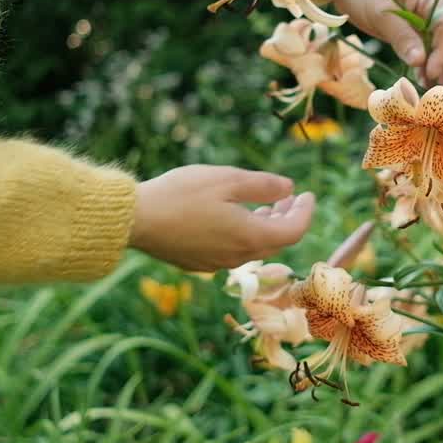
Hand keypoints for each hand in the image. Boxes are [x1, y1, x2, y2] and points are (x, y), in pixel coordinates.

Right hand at [129, 165, 314, 270]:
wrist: (135, 220)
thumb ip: (263, 186)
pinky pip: (232, 251)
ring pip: (254, 247)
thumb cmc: (181, 194)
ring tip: (266, 205)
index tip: (307, 194)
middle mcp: (237, 257)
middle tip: (291, 197)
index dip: (306, 212)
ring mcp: (217, 263)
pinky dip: (244, 234)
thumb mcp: (227, 179)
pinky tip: (234, 216)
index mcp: (250, 237)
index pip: (294, 231)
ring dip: (266, 226)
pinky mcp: (199, 263)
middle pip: (276, 242)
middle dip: (288, 219)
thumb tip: (289, 188)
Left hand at [325, 0, 442, 85]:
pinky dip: (422, 66)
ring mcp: (423, 21)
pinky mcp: (412, 31)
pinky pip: (422, 50)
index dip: (442, 52)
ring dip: (434, 70)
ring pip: (435, 49)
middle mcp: (433, 8)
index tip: (432, 72)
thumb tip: (420, 62)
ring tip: (432, 93)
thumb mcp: (382, 14)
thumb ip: (402, 37)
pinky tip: (421, 82)